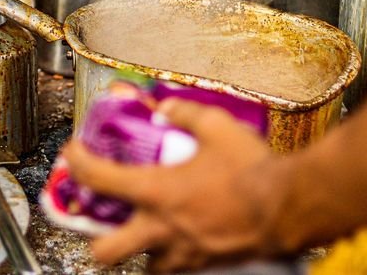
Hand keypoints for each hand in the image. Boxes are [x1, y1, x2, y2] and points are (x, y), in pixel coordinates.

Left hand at [63, 98, 281, 272]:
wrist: (292, 207)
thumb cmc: (253, 171)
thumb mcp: (217, 127)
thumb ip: (184, 114)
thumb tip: (164, 108)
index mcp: (157, 192)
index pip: (98, 178)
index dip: (77, 163)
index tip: (74, 154)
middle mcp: (162, 229)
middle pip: (105, 252)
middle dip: (94, 237)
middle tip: (98, 218)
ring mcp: (182, 253)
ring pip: (143, 265)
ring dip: (139, 249)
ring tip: (143, 230)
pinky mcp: (204, 266)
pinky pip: (176, 268)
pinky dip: (171, 256)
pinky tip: (180, 237)